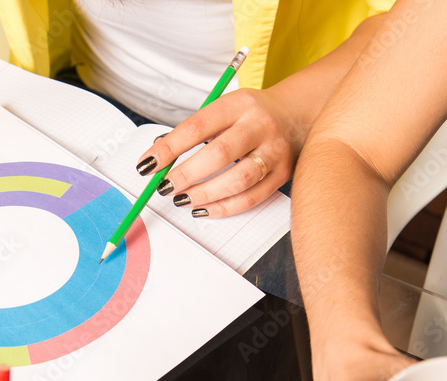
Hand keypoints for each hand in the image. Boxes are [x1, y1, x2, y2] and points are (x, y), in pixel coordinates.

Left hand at [135, 87, 304, 217]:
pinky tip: (204, 209)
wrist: (297, 115)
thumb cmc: (251, 115)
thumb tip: (158, 158)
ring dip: (205, 194)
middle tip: (166, 187)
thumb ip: (195, 130)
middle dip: (187, 175)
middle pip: (220, 154)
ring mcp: (274, 151)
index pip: (197, 126)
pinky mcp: (283, 174)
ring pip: (238, 180)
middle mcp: (259, 126)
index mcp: (239, 104)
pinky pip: (251, 198)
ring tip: (182, 200)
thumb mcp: (225, 108)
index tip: (148, 164)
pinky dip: (224, 208)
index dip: (169, 148)